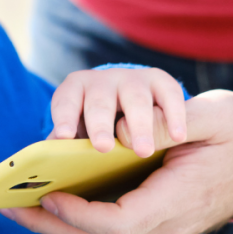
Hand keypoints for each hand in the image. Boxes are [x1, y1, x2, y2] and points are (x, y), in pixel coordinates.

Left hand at [3, 90, 232, 233]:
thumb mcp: (212, 117)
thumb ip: (170, 122)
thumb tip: (121, 132)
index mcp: (180, 200)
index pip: (121, 224)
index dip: (81, 214)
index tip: (50, 196)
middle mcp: (169, 225)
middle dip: (53, 225)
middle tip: (10, 204)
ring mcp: (165, 228)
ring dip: (59, 225)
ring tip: (20, 202)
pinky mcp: (159, 221)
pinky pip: (112, 229)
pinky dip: (78, 219)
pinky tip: (54, 199)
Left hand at [48, 66, 186, 156]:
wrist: (155, 120)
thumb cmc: (111, 132)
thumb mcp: (87, 132)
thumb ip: (74, 140)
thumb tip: (55, 150)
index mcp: (80, 92)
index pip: (67, 98)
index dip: (64, 116)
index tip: (63, 136)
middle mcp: (106, 83)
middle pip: (100, 101)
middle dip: (100, 123)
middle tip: (102, 146)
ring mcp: (136, 82)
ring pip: (135, 99)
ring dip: (138, 124)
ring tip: (142, 150)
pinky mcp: (163, 85)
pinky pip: (169, 95)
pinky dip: (173, 114)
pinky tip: (177, 137)